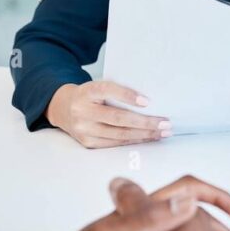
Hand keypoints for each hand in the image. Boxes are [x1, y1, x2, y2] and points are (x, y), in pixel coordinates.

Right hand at [46, 81, 171, 148]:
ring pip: (119, 134)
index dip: (127, 95)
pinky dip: (134, 141)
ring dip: (145, 134)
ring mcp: (84, 129)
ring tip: (162, 132)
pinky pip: (115, 143)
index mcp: (87, 92)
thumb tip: (149, 102)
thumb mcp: (98, 86)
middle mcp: (82, 111)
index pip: (108, 90)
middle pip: (118, 118)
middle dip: (145, 122)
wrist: (64, 109)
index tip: (147, 101)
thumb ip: (117, 91)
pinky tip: (148, 138)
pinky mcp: (88, 143)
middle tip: (165, 122)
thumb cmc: (90, 96)